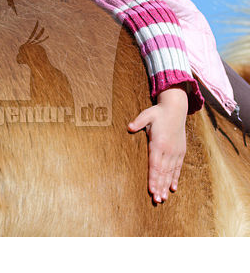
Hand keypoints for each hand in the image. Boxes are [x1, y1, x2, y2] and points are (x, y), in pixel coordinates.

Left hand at [128, 85, 187, 202]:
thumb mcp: (147, 114)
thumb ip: (138, 121)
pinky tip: (173, 188)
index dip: (153, 178)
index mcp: (158, 143)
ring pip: (170, 172)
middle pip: (163, 172)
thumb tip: (129, 127)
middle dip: (159, 187)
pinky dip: (175, 178)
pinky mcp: (181, 151)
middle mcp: (169, 150)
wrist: (176, 109)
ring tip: (163, 198)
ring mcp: (176, 152)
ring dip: (166, 186)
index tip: (151, 190)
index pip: (155, 165)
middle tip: (156, 200)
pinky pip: (178, 168)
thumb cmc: (158, 112)